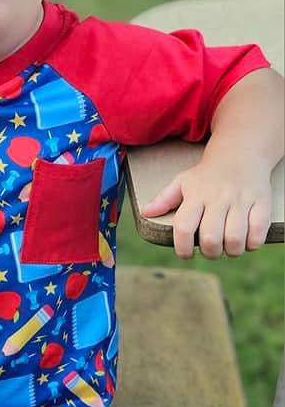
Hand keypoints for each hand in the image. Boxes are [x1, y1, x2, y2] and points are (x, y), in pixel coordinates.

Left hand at [141, 157, 271, 258]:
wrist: (240, 152)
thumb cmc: (207, 174)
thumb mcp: (182, 181)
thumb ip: (164, 199)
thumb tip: (145, 212)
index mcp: (195, 195)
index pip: (183, 227)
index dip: (182, 248)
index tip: (185, 254)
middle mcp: (218, 198)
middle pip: (210, 238)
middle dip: (210, 253)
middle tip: (210, 250)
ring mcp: (241, 200)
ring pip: (235, 238)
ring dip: (232, 251)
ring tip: (229, 248)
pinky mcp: (261, 202)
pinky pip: (258, 231)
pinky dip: (253, 243)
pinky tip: (247, 240)